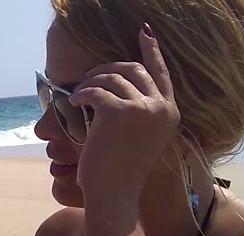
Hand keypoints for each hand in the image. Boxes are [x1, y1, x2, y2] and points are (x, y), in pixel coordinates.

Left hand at [70, 24, 180, 201]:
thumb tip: (114, 87)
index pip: (161, 73)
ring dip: (91, 82)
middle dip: (107, 67)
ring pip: (112, 77)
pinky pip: (95, 91)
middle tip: (89, 75)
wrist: (115, 194)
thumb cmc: (121, 172)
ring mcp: (142, 108)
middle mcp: (161, 107)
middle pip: (134, 69)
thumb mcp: (139, 138)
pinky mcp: (119, 111)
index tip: (144, 33)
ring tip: (79, 94)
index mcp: (170, 113)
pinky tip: (73, 101)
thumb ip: (138, 112)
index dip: (151, 51)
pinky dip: (81, 93)